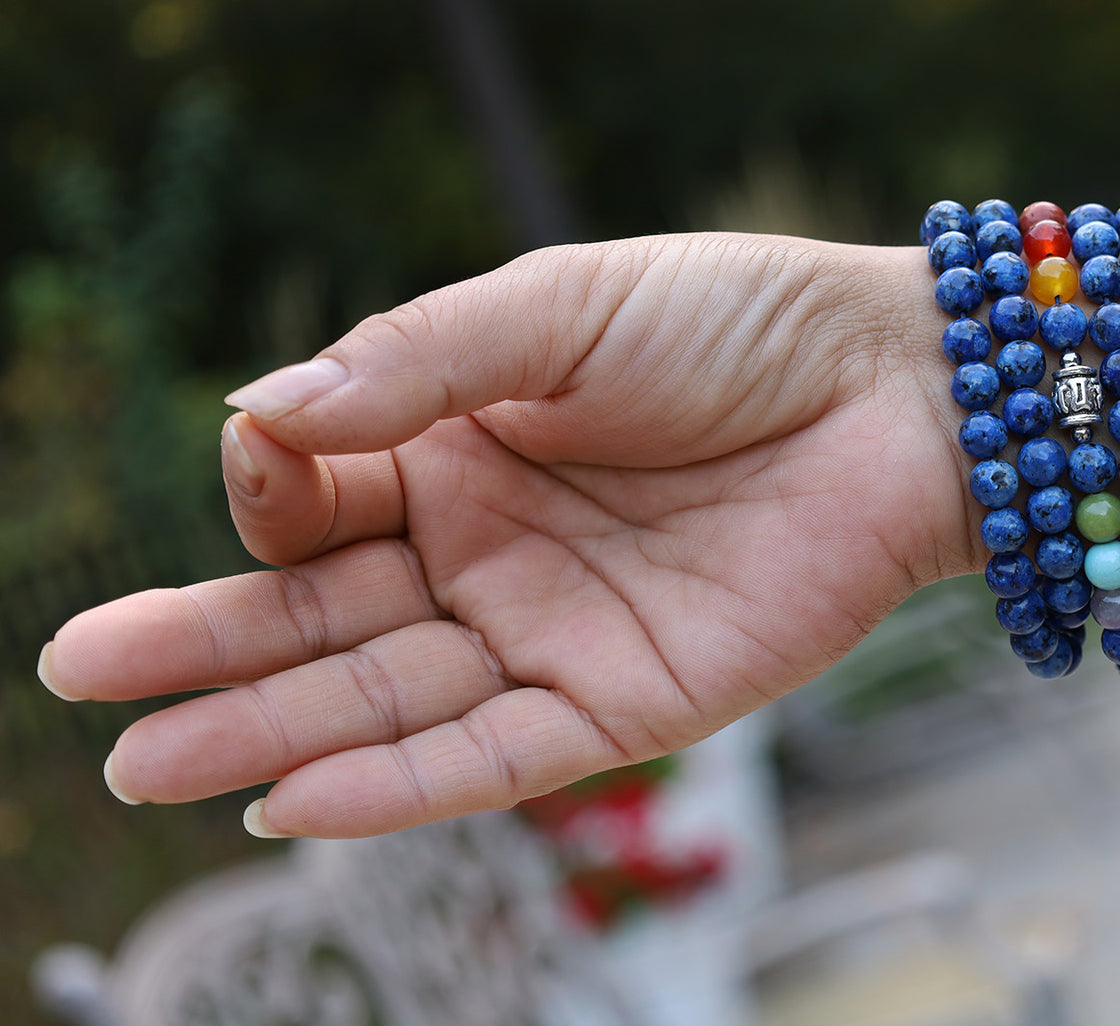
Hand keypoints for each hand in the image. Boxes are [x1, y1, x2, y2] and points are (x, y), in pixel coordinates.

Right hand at [41, 233, 973, 837]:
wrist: (897, 396)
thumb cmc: (737, 325)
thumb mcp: (561, 308)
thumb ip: (421, 360)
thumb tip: (261, 407)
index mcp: (461, 447)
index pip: (319, 491)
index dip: (270, 485)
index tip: (262, 452)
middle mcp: (491, 550)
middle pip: (326, 613)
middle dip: (207, 647)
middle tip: (87, 678)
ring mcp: (551, 632)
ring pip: (390, 697)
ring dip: (271, 732)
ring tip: (147, 760)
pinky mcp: (628, 703)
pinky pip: (498, 755)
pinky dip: (401, 784)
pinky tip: (299, 800)